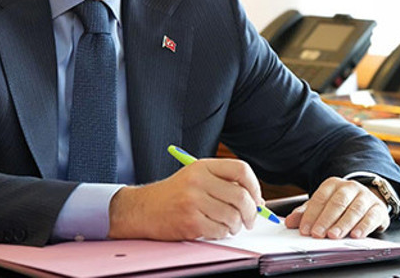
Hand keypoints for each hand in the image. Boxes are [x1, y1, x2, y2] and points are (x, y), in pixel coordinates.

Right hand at [108, 159, 261, 240]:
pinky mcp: (190, 221)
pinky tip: (214, 229)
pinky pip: (220, 231)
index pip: (241, 170)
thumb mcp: (195, 177)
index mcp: (202, 167)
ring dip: (235, 226)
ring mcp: (193, 202)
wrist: (143, 209)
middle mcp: (198, 181)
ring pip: (233, 217)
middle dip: (251, 212)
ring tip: (227, 225)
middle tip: (249, 219)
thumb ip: (222, 182)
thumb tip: (255, 199)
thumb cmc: (173, 194)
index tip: (257, 198)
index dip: (255, 186)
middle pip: (241, 196)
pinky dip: (222, 233)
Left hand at [284, 177, 389, 238]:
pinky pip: (371, 216)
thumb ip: (306, 213)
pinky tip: (356, 235)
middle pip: (336, 203)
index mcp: (332, 184)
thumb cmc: (342, 204)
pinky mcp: (378, 208)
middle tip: (317, 234)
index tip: (304, 229)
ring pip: (354, 210)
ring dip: (343, 224)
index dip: (311, 215)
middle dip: (325, 220)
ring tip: (333, 236)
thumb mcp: (323, 206)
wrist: (369, 200)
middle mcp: (349, 187)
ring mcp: (365, 196)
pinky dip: (363, 226)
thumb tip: (289, 222)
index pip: (320, 198)